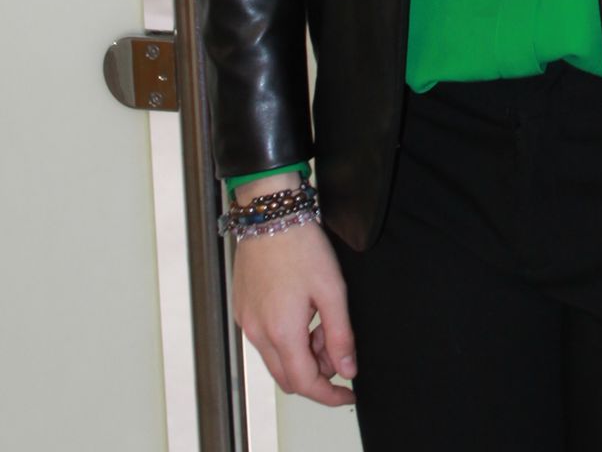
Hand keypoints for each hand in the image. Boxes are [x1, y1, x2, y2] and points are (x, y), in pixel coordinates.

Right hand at [232, 219, 356, 406]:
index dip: (329, 395)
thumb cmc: (301, 245)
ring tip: (323, 322)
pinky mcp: (244, 310)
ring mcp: (247, 322)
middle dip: (317, 373)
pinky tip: (304, 313)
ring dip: (302, 354)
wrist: (270, 215)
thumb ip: (340, 333)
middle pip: (288, 377)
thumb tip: (347, 368)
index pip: (305, 384)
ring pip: (277, 359)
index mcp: (281, 332)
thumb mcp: (332, 289)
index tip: (348, 394)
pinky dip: (287, 339)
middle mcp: (258, 333)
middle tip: (339, 347)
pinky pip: (265, 340)